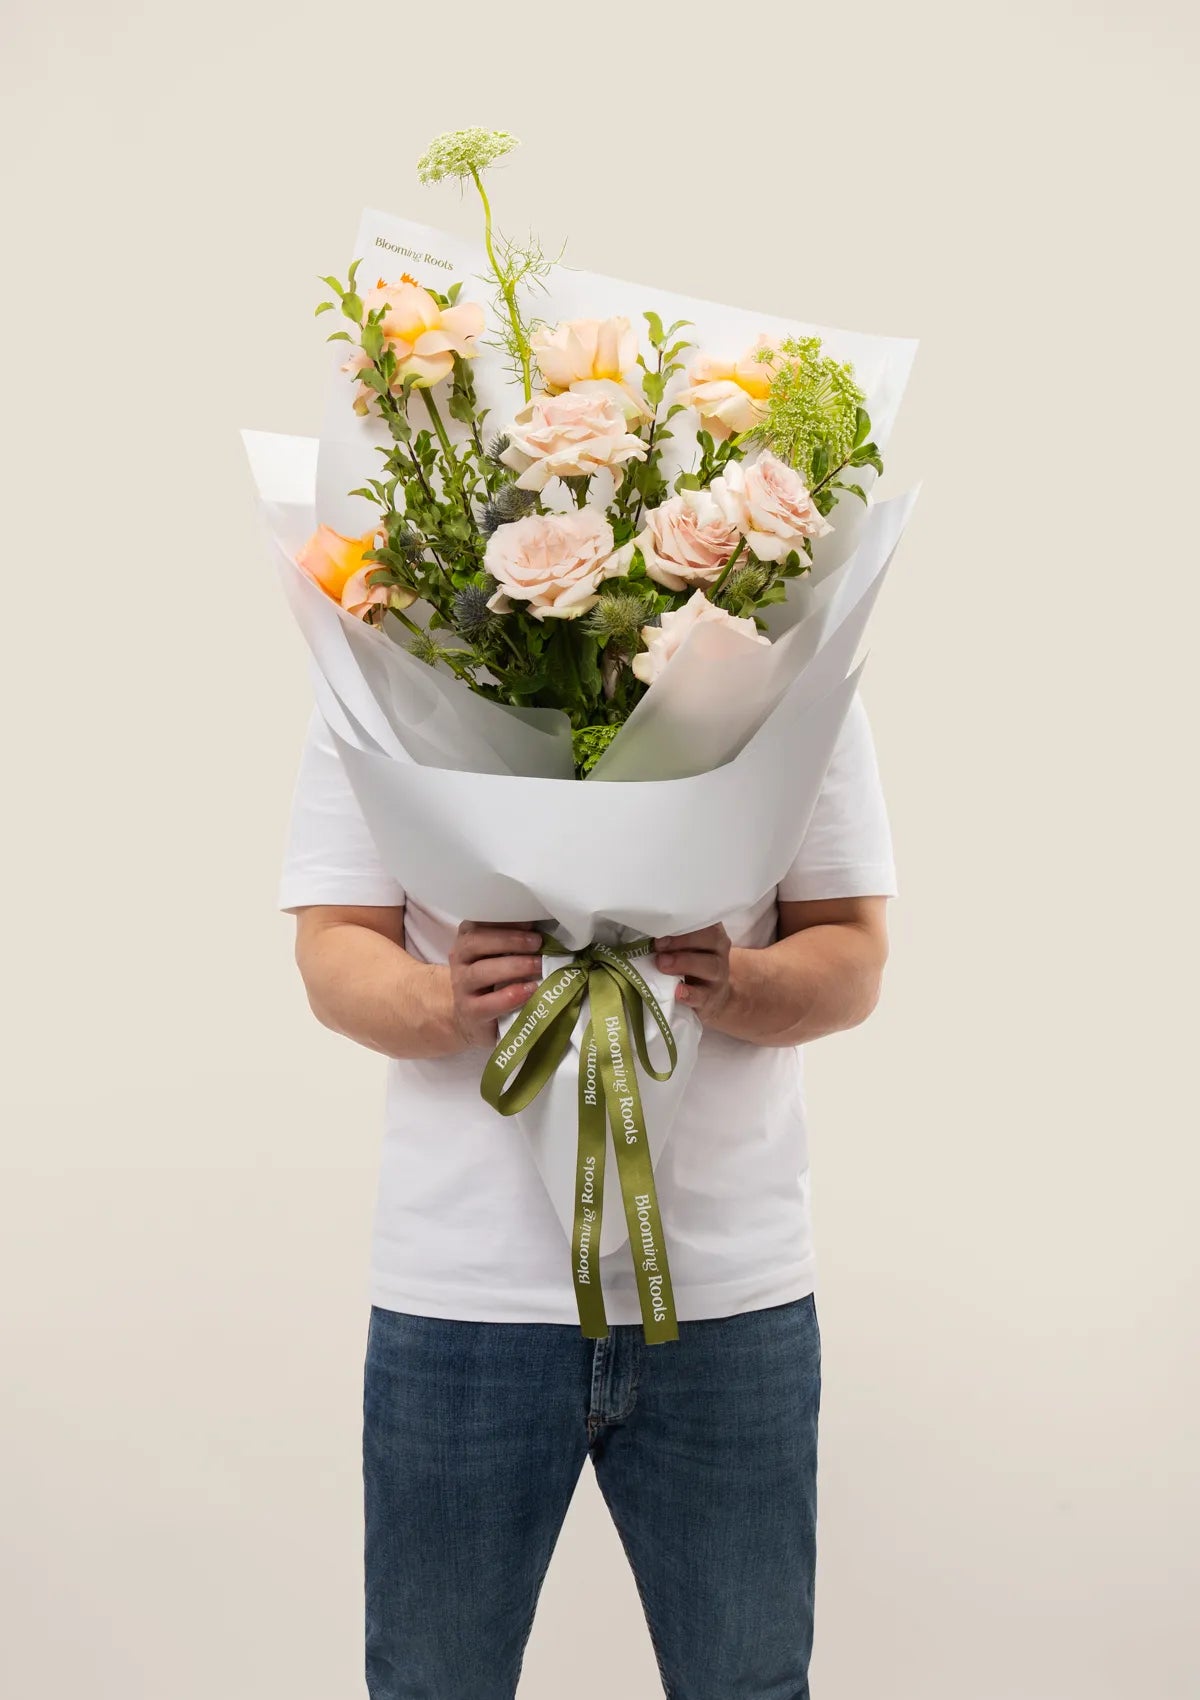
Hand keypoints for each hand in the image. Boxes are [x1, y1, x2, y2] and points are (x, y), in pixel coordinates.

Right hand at [449, 921, 543, 1049]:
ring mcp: (462, 988)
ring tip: (538, 965)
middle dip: (509, 940)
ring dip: (513, 966)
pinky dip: (510, 996)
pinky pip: (487, 1004)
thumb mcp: (500, 958)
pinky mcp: (470, 1012)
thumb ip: (515, 943)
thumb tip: (547, 930)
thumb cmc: (494, 982)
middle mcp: (460, 961)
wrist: (473, 1021)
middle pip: (475, 943)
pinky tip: (530, 991)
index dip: (503, 920)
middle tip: (537, 942)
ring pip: (480, 972)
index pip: (478, 923)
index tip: (530, 921)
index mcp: (467, 941)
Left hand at [653, 923, 732, 1022]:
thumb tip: (642, 930)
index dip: (685, 918)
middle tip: (658, 945)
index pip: (704, 918)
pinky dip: (689, 993)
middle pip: (711, 937)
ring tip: (662, 964)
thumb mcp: (683, 945)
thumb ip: (671, 935)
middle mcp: (719, 949)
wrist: (711, 995)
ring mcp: (719, 975)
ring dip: (684, 963)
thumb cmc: (690, 962)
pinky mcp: (712, 998)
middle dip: (682, 939)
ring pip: (711, 965)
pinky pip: (704, 995)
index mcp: (711, 930)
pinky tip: (677, 991)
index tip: (661, 923)